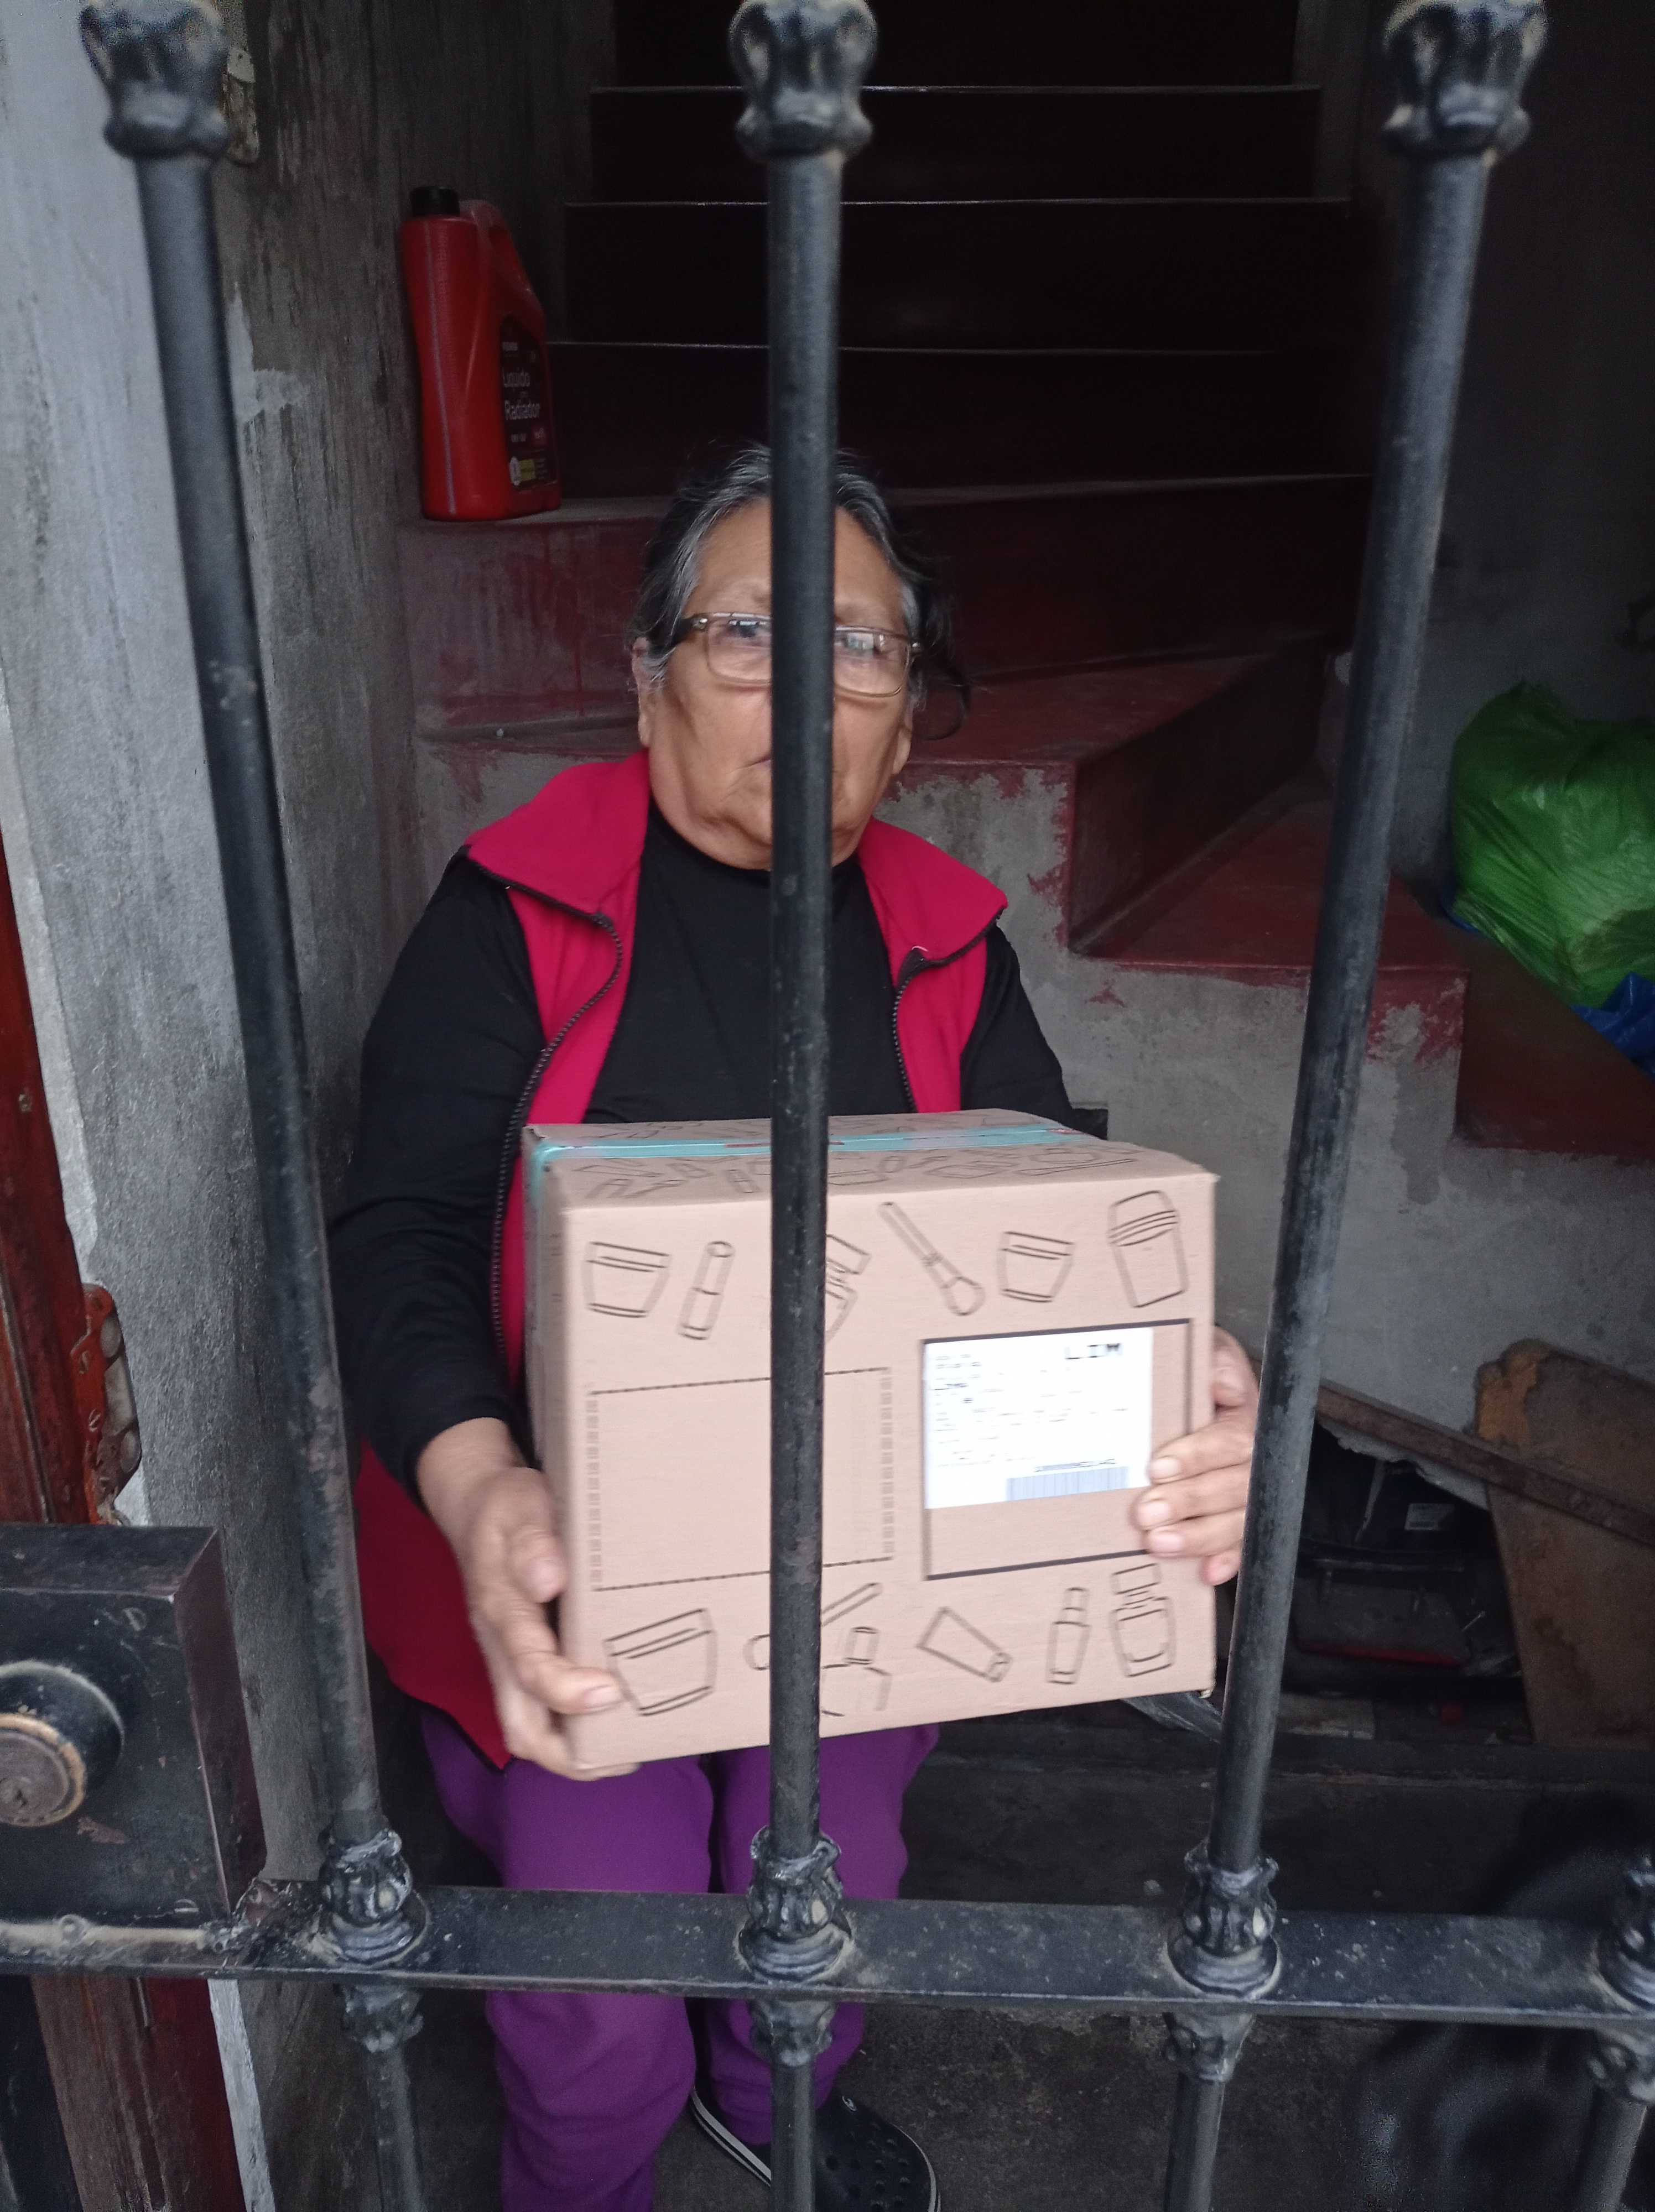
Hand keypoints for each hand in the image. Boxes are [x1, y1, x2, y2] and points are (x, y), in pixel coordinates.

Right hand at [417, 1419, 627, 1775]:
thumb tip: (548, 1579)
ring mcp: (512, 1659)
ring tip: (631, 1745)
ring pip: (533, 1727)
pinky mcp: (526, 1658)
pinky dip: (579, 1727)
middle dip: (572, 1755)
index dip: (566, 1691)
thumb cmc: (509, 1506)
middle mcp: (503, 1647)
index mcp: (501, 1611)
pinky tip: (620, 1717)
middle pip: (522, 1728)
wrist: (478, 1503)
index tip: (610, 1692)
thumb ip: (533, 1539)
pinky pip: (545, 1710)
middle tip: (628, 1751)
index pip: (527, 1669)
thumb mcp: (521, 1505)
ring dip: (578, 1750)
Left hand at [1128, 1329, 1257, 1585]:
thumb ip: (1214, 1361)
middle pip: (1235, 1488)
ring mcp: (1242, 1488)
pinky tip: (1206, 1573)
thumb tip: (1221, 1383)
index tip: (1159, 1467)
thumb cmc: (1196, 1366)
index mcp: (1244, 1416)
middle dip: (1191, 1503)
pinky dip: (1224, 1560)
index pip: (1232, 1442)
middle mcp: (1250, 1457)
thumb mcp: (1205, 1348)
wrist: (1190, 1375)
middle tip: (1147, 1513)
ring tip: (1160, 1544)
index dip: (1199, 1457)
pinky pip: (1237, 1542)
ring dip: (1200, 1537)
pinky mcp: (1230, 1514)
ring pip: (1236, 1520)